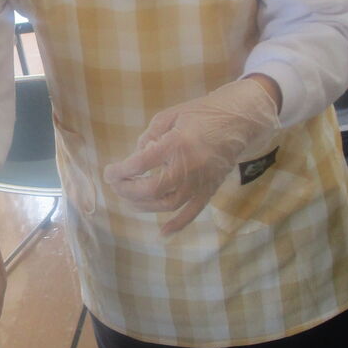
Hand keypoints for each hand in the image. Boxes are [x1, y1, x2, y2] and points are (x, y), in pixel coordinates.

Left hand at [103, 77, 279, 233]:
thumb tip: (137, 156)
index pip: (141, 163)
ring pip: (168, 204)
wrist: (238, 121)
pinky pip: (192, 213)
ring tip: (128, 199)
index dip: (120, 171)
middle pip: (152, 189)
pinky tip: (162, 234)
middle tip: (115, 184)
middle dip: (127, 190)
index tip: (109, 172)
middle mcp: (189, 166)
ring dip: (143, 205)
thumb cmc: (201, 114)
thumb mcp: (171, 115)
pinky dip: (177, 225)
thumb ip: (150, 136)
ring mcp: (200, 182)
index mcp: (177, 143)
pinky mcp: (209, 190)